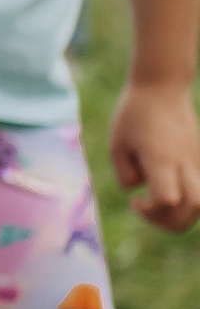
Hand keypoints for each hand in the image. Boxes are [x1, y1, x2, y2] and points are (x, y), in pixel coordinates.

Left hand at [111, 83, 199, 231]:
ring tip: (160, 205)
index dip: (151, 211)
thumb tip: (140, 190)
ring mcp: (197, 160)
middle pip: (193, 208)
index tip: (135, 201)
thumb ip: (125, 173)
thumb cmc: (134, 113)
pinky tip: (170, 190)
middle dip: (171, 222)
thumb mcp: (117, 143)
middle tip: (149, 209)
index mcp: (161, 159)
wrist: (162, 87)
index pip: (167, 200)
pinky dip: (189, 201)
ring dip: (183, 215)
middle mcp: (184, 162)